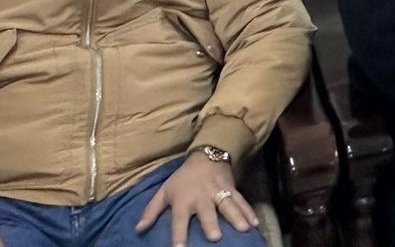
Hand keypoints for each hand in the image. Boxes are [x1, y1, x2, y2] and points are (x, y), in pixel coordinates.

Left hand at [134, 153, 255, 246]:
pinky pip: (241, 201)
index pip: (179, 220)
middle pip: (207, 212)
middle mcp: (201, 197)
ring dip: (236, 217)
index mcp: (183, 200)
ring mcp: (218, 193)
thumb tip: (138, 229)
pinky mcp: (231, 189)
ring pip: (228, 205)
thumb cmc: (183, 179)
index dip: (178, 234)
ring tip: (244, 229)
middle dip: (211, 224)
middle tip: (215, 238)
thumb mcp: (164, 191)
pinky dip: (249, 211)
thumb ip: (151, 211)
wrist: (206, 156)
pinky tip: (255, 223)